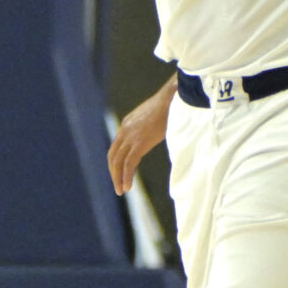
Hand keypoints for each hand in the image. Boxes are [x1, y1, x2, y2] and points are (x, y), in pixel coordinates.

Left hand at [108, 79, 178, 195]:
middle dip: (114, 172)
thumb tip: (159, 131)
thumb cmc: (171, 104)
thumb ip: (152, 126)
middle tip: (118, 187)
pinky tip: (128, 187)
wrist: (174, 96)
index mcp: (128, 123)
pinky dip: (126, 177)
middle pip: (113, 155)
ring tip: (121, 191)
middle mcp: (125, 129)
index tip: (122, 173)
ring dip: (118, 178)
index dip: (118, 162)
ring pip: (118, 162)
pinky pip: (129, 164)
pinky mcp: (139, 142)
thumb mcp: (156, 116)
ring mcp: (131, 136)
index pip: (117, 147)